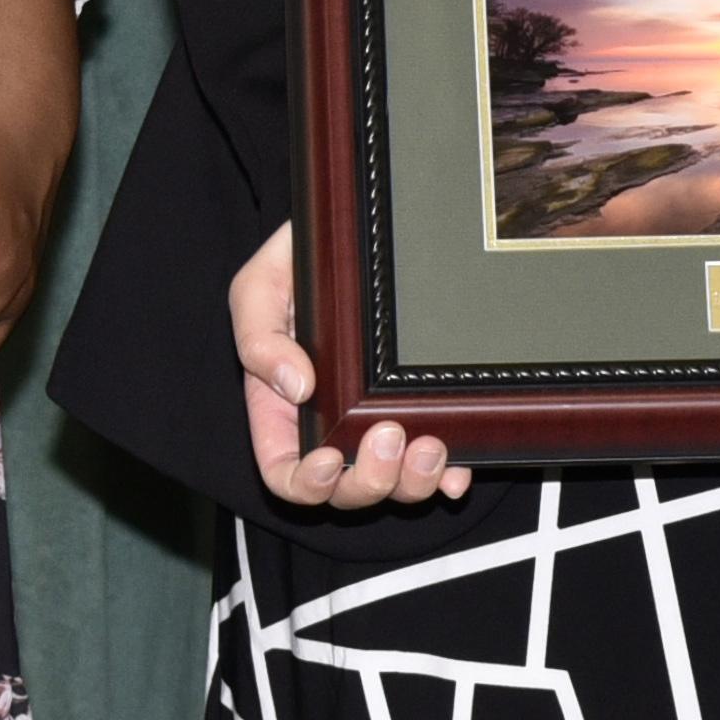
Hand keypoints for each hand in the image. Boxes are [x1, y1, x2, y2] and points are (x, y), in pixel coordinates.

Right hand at [230, 221, 468, 511]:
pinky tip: (459, 469)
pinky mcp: (420, 408)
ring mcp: (380, 422)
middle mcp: (332, 426)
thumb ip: (260, 338)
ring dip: (413, 482)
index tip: (328, 461)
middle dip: (369, 481)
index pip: (286, 475)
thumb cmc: (296, 262)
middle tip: (391, 437)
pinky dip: (449, 476)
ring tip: (430, 446)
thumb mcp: (260, 287)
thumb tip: (297, 387)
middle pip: (346, 490)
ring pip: (394, 484)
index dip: (307, 485)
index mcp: (283, 410)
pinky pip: (439, 463)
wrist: (353, 229)